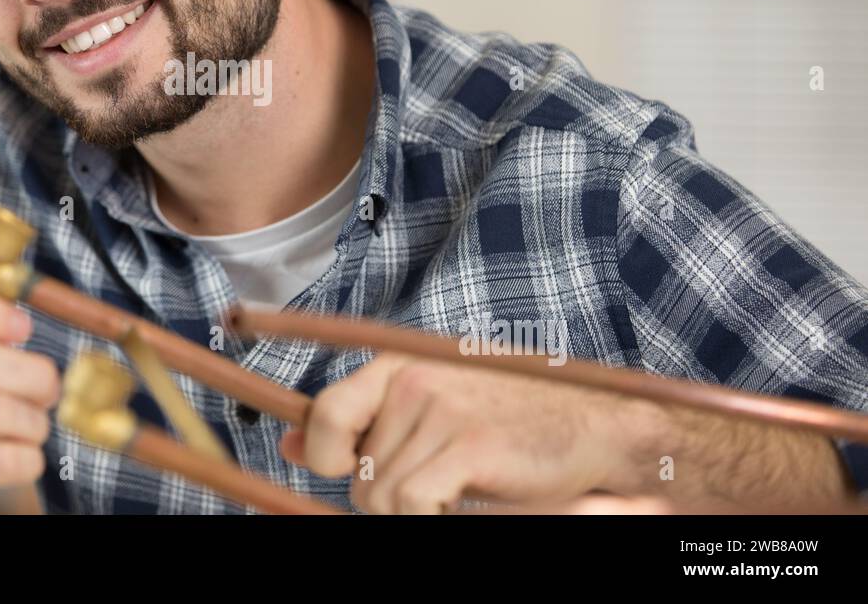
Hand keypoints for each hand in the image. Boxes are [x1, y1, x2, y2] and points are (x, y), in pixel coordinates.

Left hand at [279, 353, 638, 513]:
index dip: (325, 456)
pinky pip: (412, 505)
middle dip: (384, 496)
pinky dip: (429, 518)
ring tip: (454, 493)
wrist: (594, 425)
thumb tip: (288, 445)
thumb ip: (360, 422)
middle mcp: (412, 379)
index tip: (347, 471)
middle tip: (432, 489)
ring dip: (412, 512)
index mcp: (398, 364)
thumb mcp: (427, 408)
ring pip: (382, 496)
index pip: (324, 414)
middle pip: (357, 472)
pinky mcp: (468, 444)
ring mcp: (440, 409)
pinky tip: (463, 504)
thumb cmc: (510, 418)